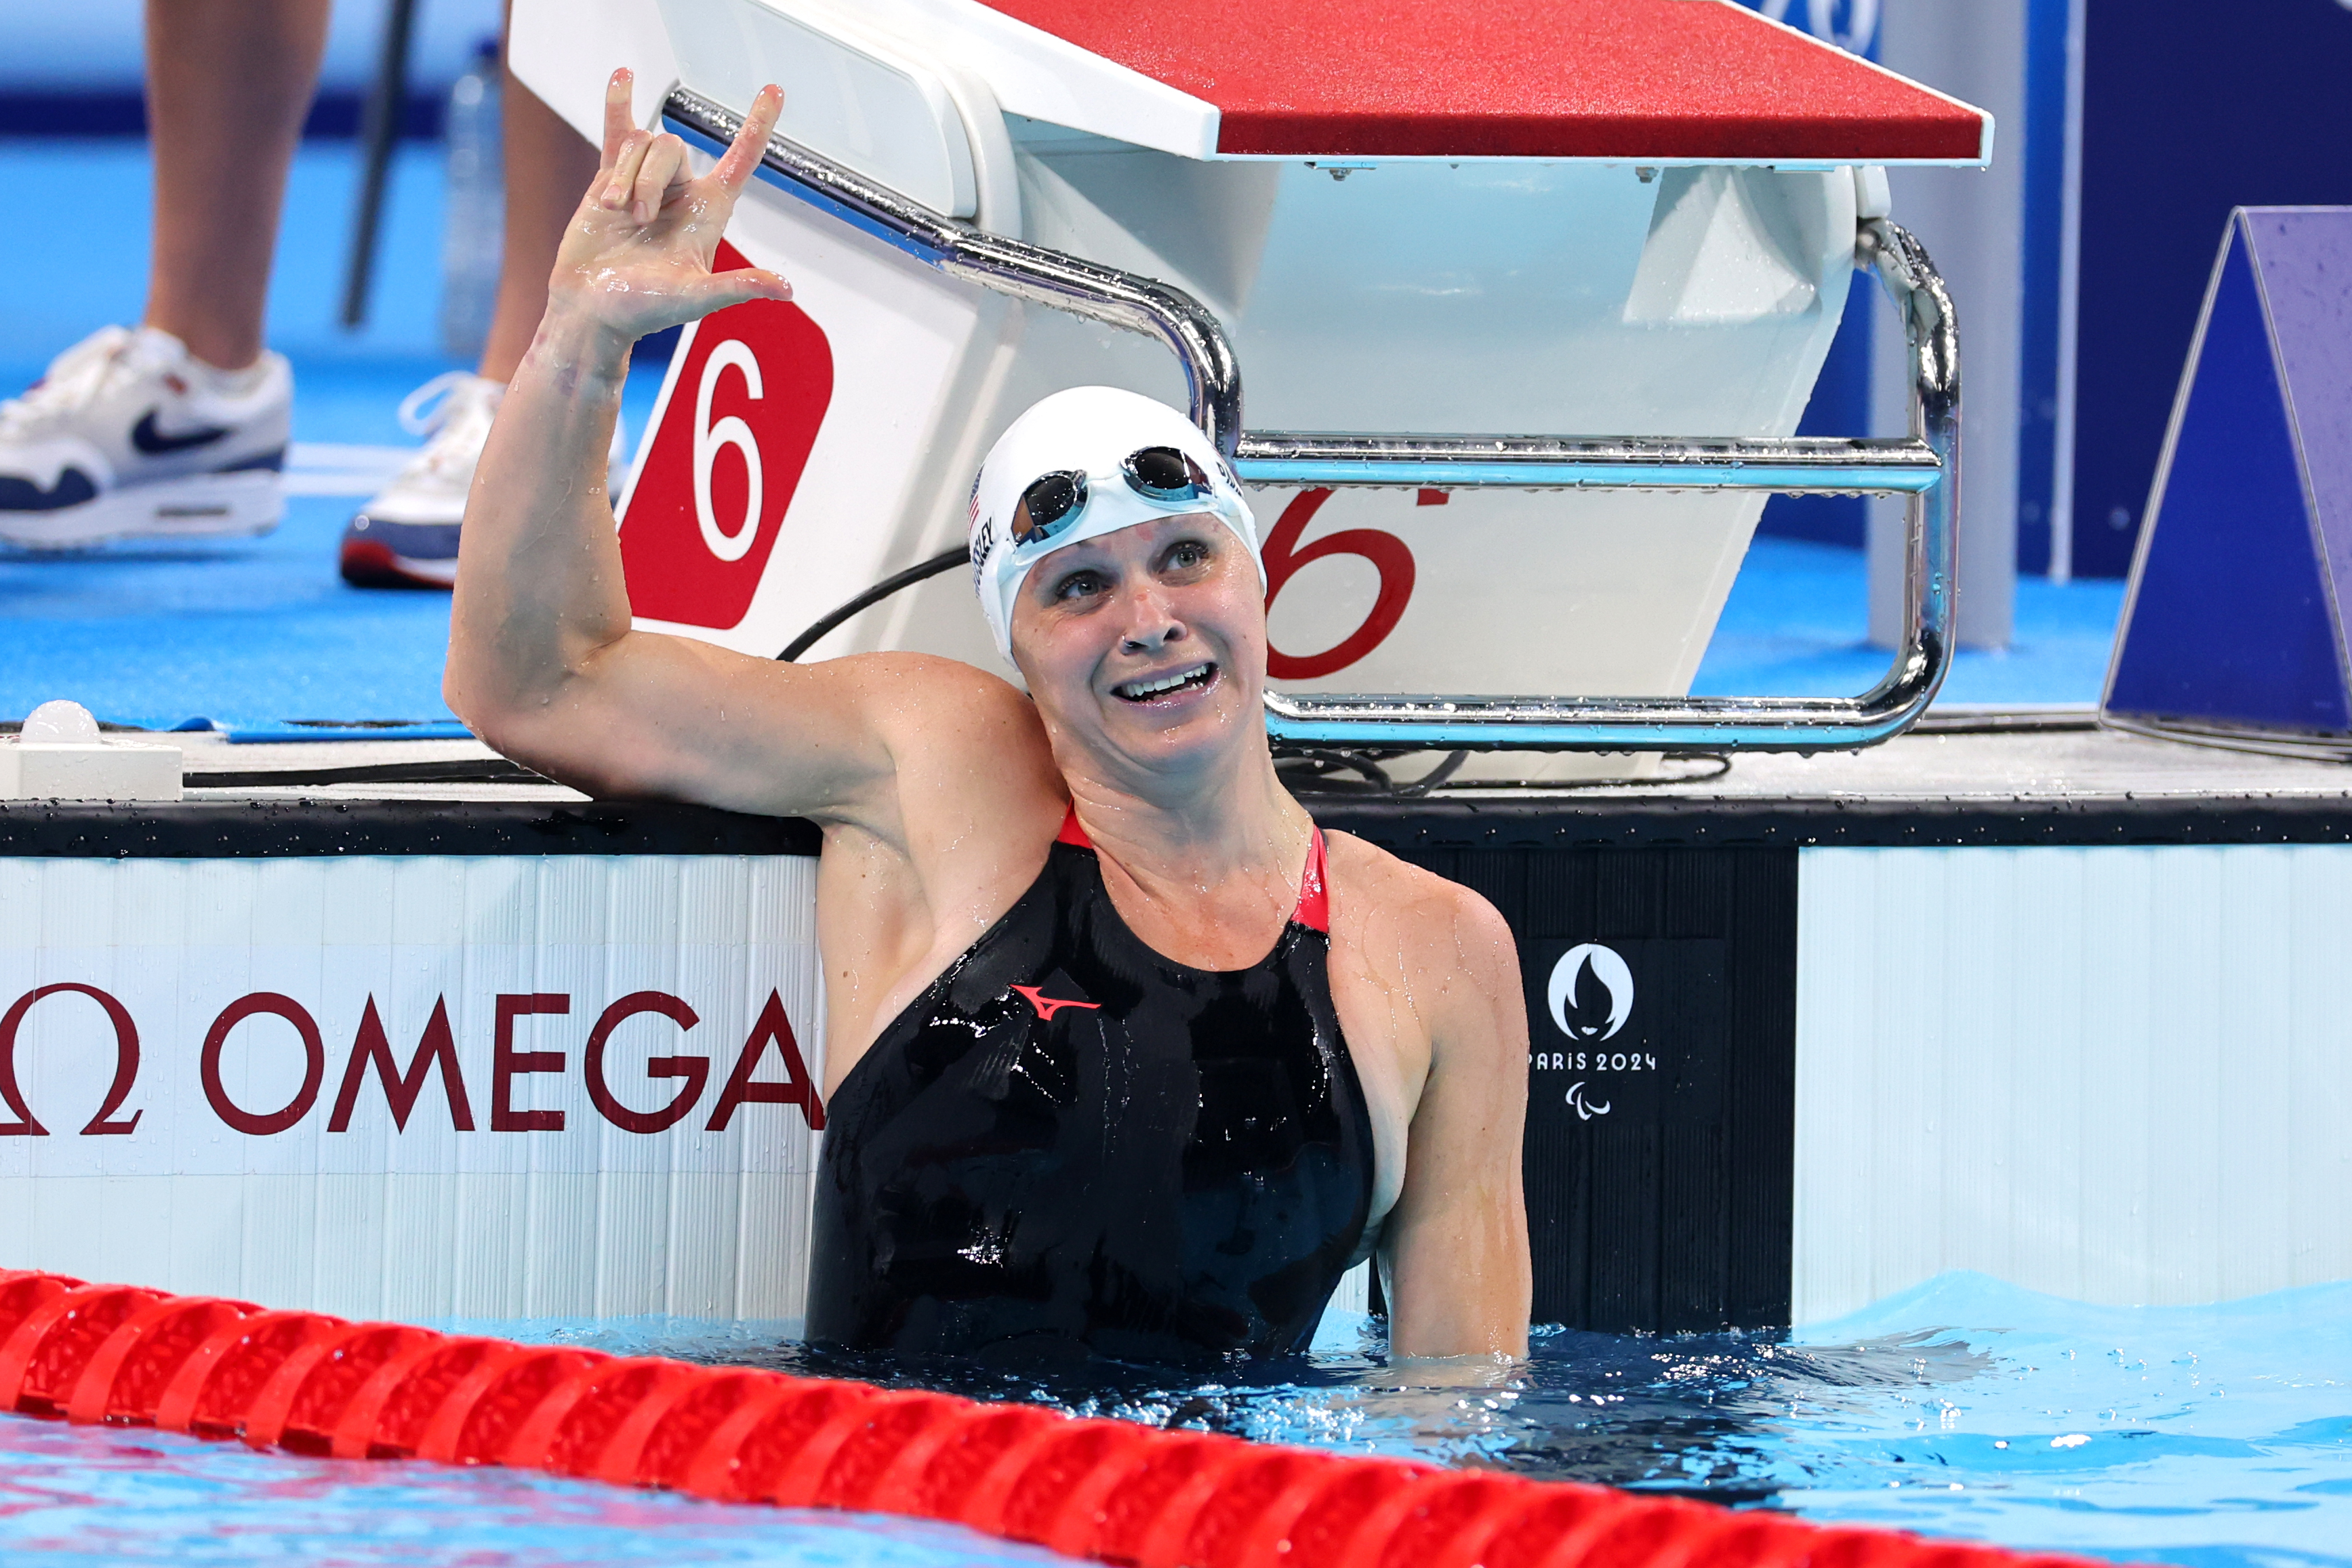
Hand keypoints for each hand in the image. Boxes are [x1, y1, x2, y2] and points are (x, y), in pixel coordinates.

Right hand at [548, 69, 792, 344]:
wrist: (592, 307)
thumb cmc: (645, 309)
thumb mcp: (694, 298)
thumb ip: (736, 287)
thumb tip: (786, 290)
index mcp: (709, 211)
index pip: (742, 158)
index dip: (758, 124)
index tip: (774, 89)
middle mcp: (681, 191)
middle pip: (670, 146)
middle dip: (649, 179)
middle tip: (637, 220)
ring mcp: (645, 181)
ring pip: (639, 142)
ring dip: (625, 177)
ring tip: (616, 214)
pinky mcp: (609, 179)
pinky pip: (618, 129)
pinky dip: (618, 100)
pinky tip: (623, 73)